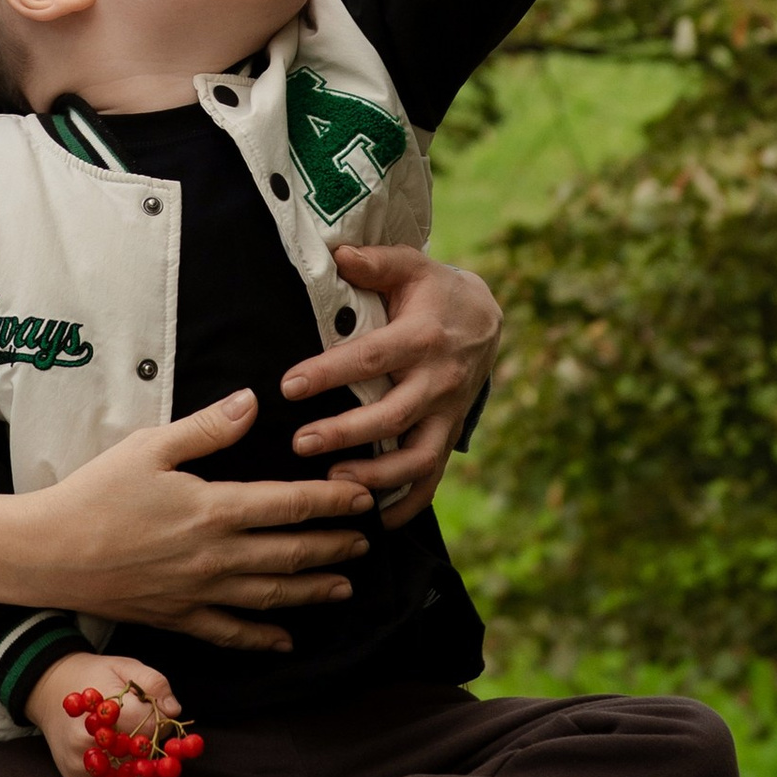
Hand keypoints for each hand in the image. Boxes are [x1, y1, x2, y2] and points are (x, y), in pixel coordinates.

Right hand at [0, 390, 374, 648]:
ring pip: (272, 597)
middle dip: (333, 547)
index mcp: (212, 509)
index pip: (288, 504)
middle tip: (365, 542)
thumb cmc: (94, 494)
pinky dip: (263, 638)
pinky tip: (286, 639)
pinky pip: (232, 633)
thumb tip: (251, 401)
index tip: (363, 497)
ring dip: (313, 591)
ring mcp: (199, 593)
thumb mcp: (147, 446)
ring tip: (344, 587)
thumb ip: (206, 427)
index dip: (331, 502)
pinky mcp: (178, 617)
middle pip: (291, 554)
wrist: (47, 553)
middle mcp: (215, 556)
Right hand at [28, 651, 182, 776]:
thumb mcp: (126, 667)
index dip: (162, 722)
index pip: (152, 729)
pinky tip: (120, 759)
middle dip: (150, 747)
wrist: (50, 690)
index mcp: (104, 713)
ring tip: (130, 745)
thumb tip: (174, 710)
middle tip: (145, 732)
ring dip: (138, 767)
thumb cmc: (93, 677)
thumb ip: (154, 683)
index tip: (157, 714)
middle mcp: (88, 744)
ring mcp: (81, 765)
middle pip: (142, 759)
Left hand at [280, 248, 502, 526]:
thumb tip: (339, 254)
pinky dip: (407, 505)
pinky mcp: (449, 436)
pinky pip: (432, 479)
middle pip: (393, 416)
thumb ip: (375, 263)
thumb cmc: (434, 292)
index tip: (290, 386)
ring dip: (376, 477)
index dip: (330, 373)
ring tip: (334, 483)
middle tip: (300, 444)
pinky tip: (374, 522)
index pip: (371, 358)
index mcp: (423, 337)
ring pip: (417, 457)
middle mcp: (439, 381)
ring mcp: (447, 414)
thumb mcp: (411, 267)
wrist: (486, 320)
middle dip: (346, 434)